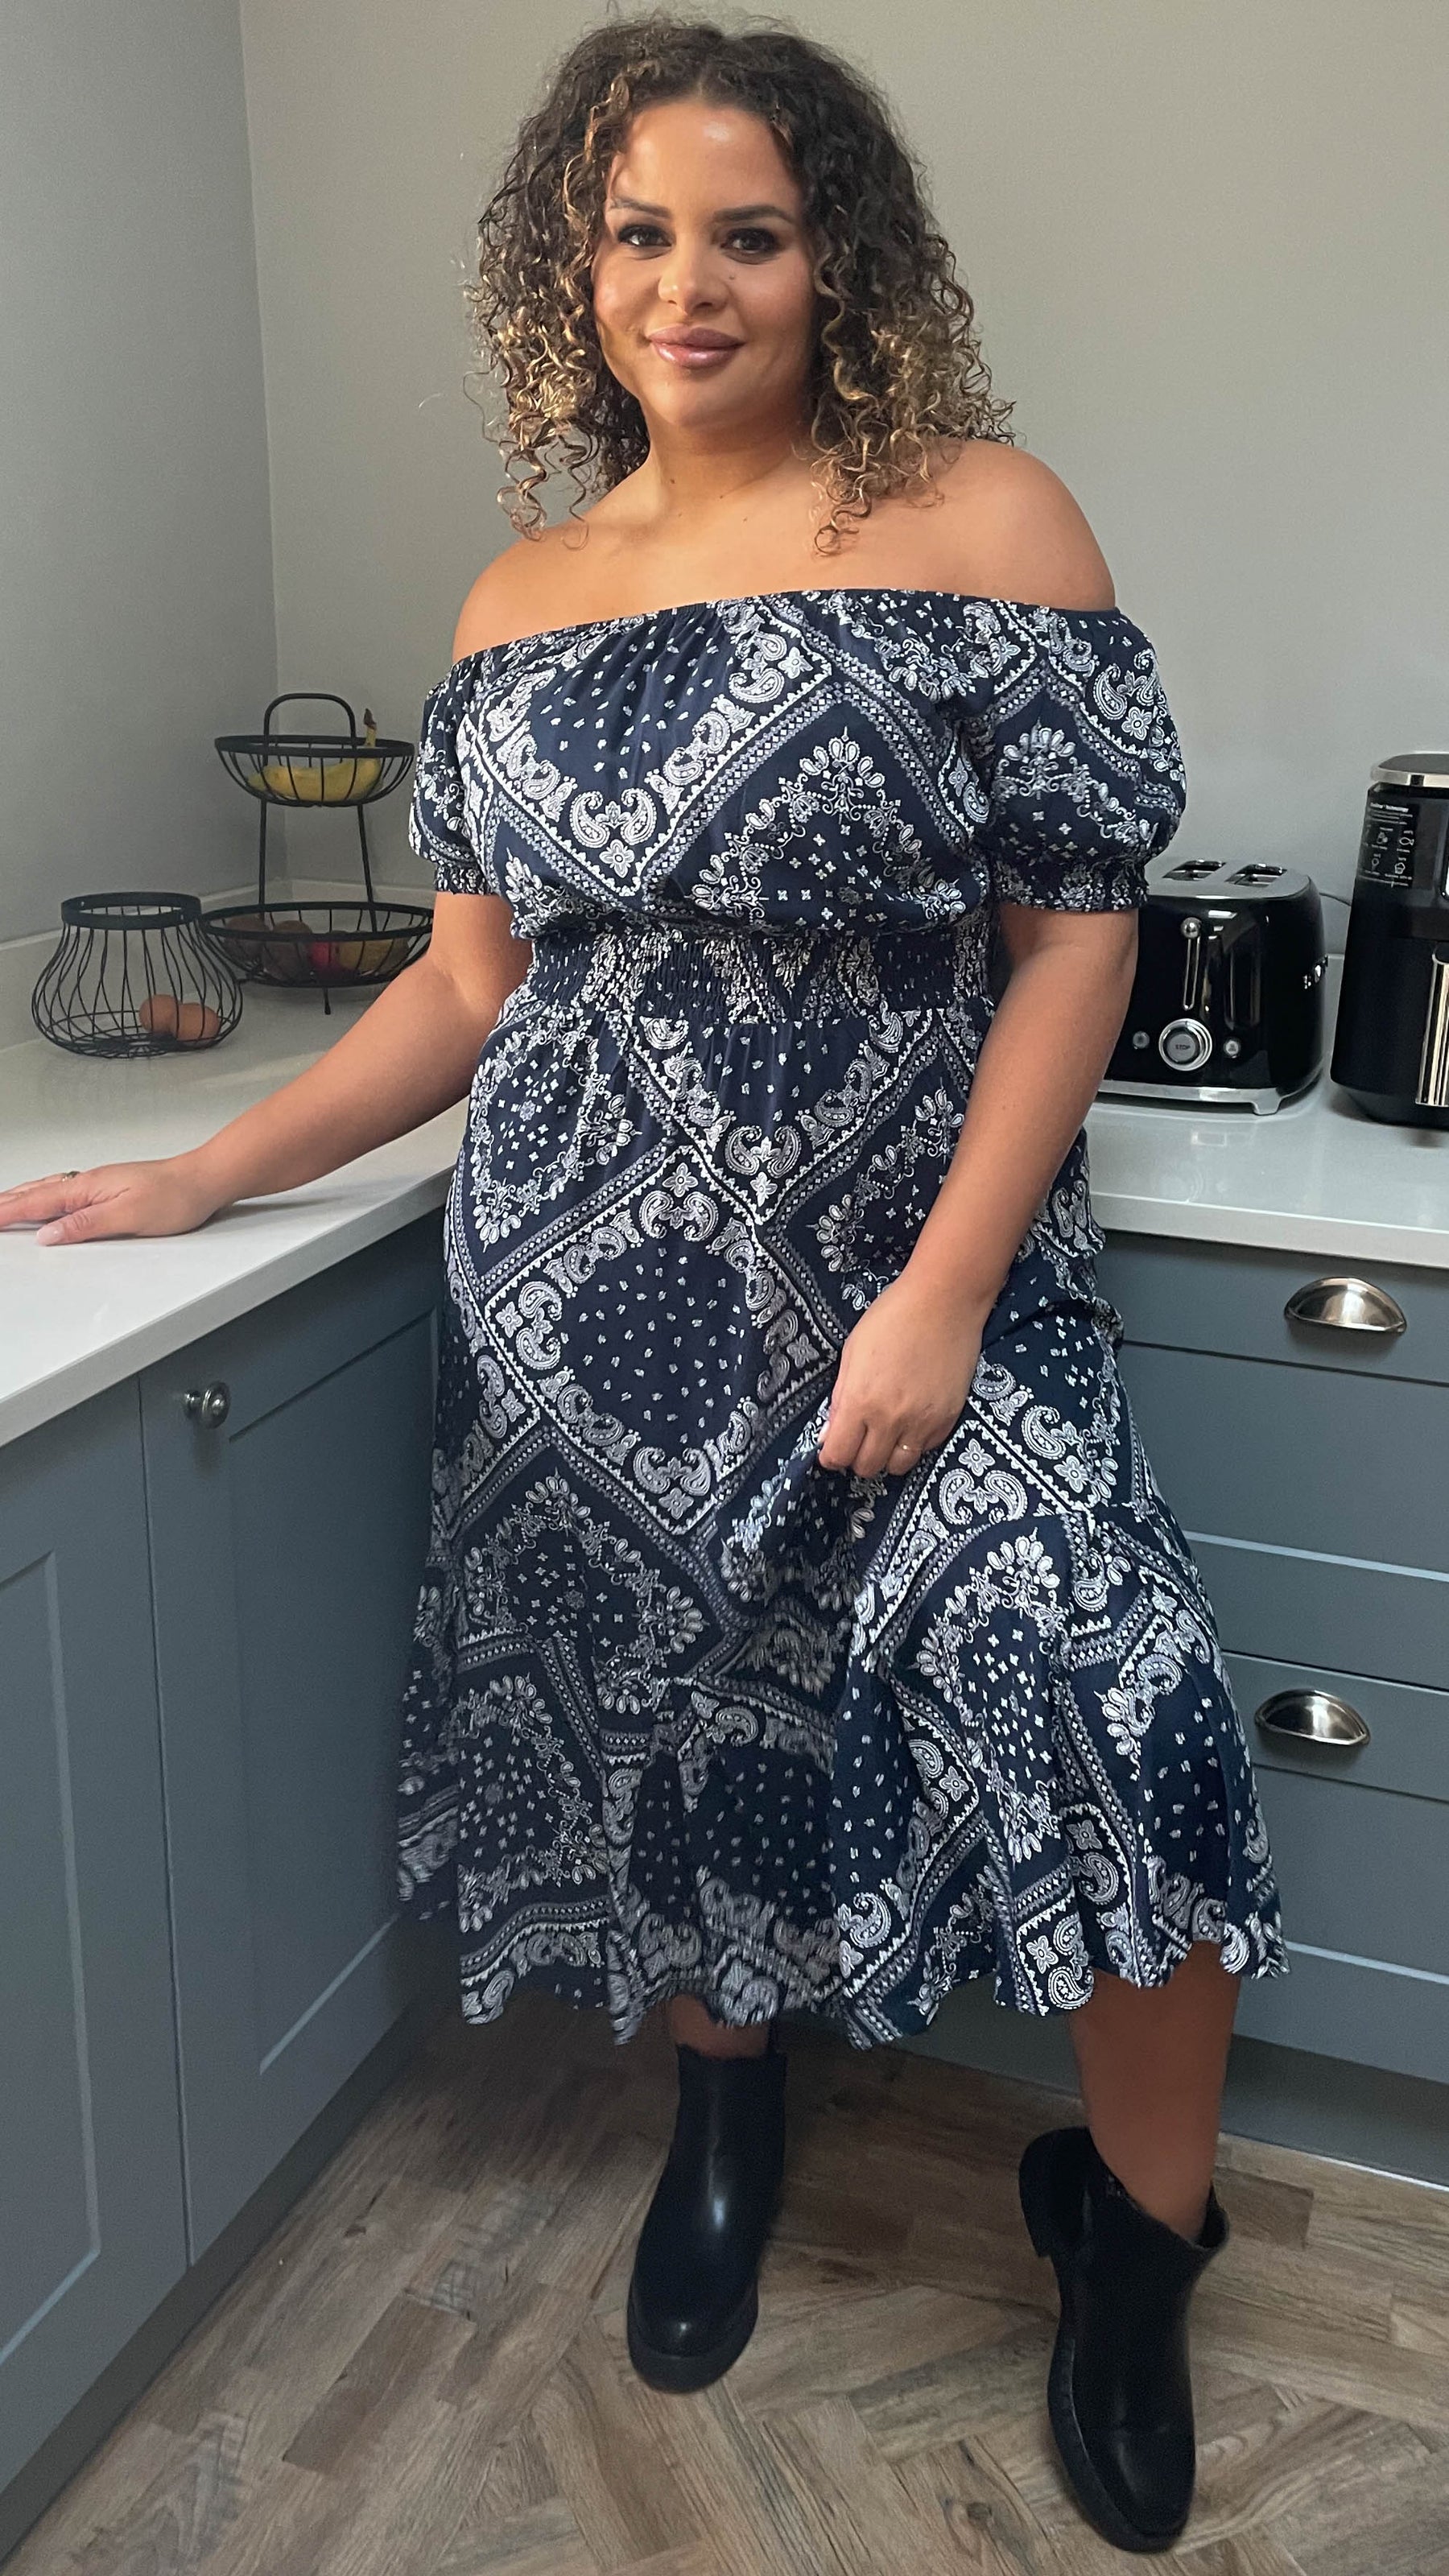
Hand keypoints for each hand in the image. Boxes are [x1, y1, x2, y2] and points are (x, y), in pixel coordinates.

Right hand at [0, 1156, 223, 1246]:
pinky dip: (45, 1195)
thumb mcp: (127, 1217)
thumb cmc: (175, 1196)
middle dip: (7, 1202)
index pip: (38, 1203)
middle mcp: (89, 1182)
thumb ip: (85, 1226)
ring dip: (23, 1197)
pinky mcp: (111, 1188)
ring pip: (50, 1190)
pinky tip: (47, 1199)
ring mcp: (99, 1184)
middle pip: (38, 1193)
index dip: (8, 1212)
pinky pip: (66, 1191)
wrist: (204, 1180)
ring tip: (3, 1203)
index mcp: (88, 1188)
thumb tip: (48, 1235)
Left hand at [816, 1266, 989, 1478]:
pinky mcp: (948, 1418)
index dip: (830, 1455)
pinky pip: (925, 1449)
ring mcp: (922, 1422)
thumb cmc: (892, 1318)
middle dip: (856, 1457)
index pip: (838, 1454)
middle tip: (858, 1438)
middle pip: (867, 1466)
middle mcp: (890, 1419)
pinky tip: (910, 1421)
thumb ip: (840, 1397)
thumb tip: (829, 1434)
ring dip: (886, 1456)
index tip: (832, 1447)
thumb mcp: (852, 1353)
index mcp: (860, 1400)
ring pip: (898, 1467)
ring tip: (885, 1435)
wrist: (944, 1302)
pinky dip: (913, 1443)